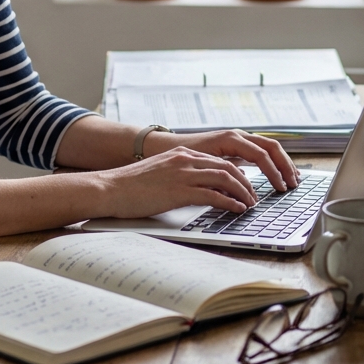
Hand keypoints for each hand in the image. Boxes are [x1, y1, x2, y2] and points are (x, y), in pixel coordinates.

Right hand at [96, 146, 260, 217]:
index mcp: (181, 153)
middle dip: (245, 183)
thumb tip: (197, 189)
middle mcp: (185, 159)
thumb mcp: (160, 173)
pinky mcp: (180, 190)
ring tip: (250, 204)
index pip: (218, 160)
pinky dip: (230, 203)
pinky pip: (214, 195)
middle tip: (253, 196)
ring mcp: (183, 174)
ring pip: (226, 178)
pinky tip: (237, 210)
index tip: (245, 185)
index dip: (236, 173)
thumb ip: (180, 176)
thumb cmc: (130, 186)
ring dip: (242, 192)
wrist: (110, 188)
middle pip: (227, 167)